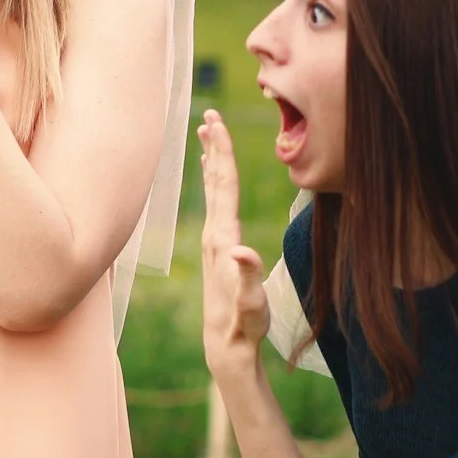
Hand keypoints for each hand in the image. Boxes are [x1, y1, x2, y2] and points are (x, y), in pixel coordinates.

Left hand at [198, 110, 268, 382]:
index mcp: (223, 237)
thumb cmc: (243, 324)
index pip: (224, 185)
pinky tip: (213, 174)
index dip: (222, 152)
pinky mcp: (218, 247)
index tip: (216, 122)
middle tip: (209, 113)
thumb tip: (242, 252)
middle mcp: (215, 233)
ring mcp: (215, 239)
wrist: (226, 343)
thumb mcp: (250, 302)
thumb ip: (247, 277)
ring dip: (213, 159)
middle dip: (214, 145)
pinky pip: (216, 203)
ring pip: (214, 189)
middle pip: (215, 180)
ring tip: (207, 132)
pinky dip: (215, 182)